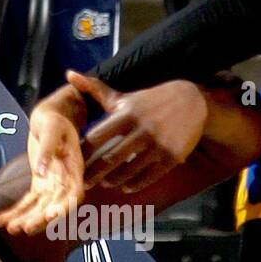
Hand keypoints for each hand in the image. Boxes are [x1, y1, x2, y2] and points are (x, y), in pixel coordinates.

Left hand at [0, 86, 87, 235]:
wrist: (51, 118)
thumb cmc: (54, 121)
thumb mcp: (51, 129)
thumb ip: (47, 149)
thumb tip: (40, 172)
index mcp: (73, 169)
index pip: (73, 194)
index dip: (64, 207)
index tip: (51, 216)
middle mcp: (65, 182)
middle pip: (54, 206)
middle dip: (40, 219)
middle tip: (24, 228)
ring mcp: (51, 186)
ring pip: (39, 209)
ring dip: (25, 219)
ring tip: (10, 228)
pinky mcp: (39, 185)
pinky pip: (27, 203)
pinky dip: (15, 212)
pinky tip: (1, 221)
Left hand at [74, 70, 207, 193]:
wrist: (192, 101)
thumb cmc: (150, 101)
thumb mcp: (124, 96)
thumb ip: (95, 89)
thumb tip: (68, 73)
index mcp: (127, 114)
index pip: (97, 136)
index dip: (84, 151)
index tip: (75, 160)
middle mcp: (142, 129)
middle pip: (110, 157)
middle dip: (94, 173)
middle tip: (84, 183)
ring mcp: (158, 144)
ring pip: (129, 170)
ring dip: (113, 180)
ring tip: (105, 183)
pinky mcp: (171, 156)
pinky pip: (149, 176)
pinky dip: (135, 184)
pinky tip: (126, 188)